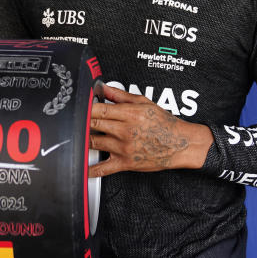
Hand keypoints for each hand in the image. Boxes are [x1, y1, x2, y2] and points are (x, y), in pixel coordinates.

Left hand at [87, 82, 211, 177]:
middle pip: (93, 124)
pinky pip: (104, 168)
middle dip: (82, 123)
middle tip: (76, 121)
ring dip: (83, 140)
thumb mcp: (144, 103)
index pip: (99, 109)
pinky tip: (82, 168)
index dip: (85, 108)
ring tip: (78, 137)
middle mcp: (125, 131)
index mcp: (129, 114)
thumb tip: (103, 87)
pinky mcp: (125, 163)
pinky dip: (91, 170)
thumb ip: (121, 96)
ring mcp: (124, 148)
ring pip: (93, 143)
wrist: (180, 144)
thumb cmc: (165, 123)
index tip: (79, 107)